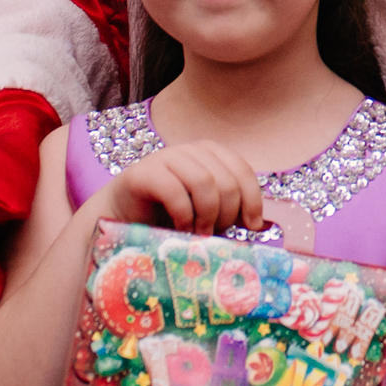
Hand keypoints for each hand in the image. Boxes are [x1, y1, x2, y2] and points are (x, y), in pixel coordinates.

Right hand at [103, 140, 264, 236]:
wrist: (122, 218)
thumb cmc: (169, 217)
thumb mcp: (206, 212)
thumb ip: (230, 211)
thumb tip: (262, 226)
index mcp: (211, 154)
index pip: (243, 171)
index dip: (252, 201)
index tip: (250, 227)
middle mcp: (191, 150)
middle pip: (226, 180)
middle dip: (226, 214)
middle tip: (215, 235)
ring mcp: (166, 157)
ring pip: (204, 183)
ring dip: (206, 216)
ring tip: (199, 235)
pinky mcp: (143, 172)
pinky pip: (175, 191)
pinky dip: (183, 215)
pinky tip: (180, 229)